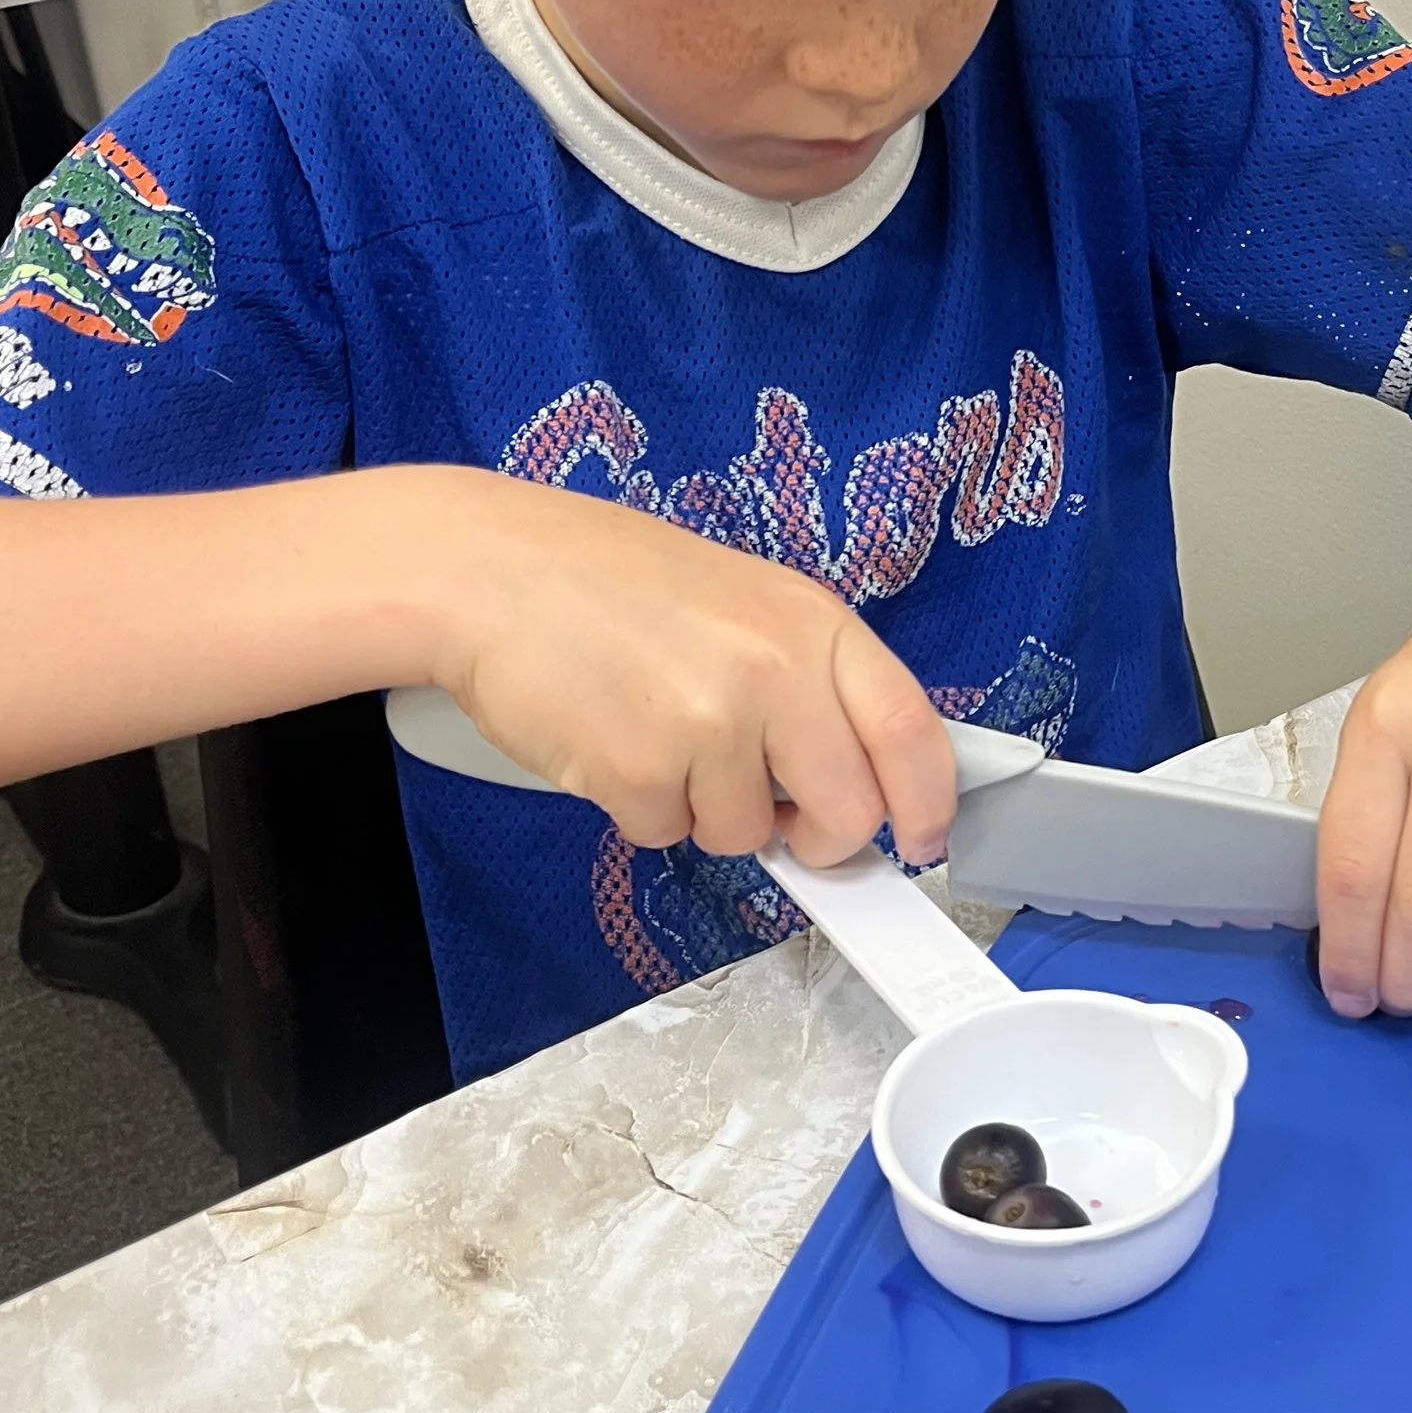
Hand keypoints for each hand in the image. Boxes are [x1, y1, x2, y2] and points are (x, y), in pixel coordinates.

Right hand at [423, 468, 955, 866]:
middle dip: (819, 840)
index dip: (929, 802)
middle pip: (849, 813)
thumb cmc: (602, 581)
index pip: (912, 730)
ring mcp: (711, 725)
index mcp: (811, 621)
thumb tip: (849, 778)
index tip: (924, 841)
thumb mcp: (739, 601)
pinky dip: (638, 807)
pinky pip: (666, 834)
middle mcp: (776, 671)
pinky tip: (609, 739)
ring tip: (655, 729)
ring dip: (703, 808)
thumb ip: (803, 680)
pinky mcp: (641, 773)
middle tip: (780, 820)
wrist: (483, 571)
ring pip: (746, 835)